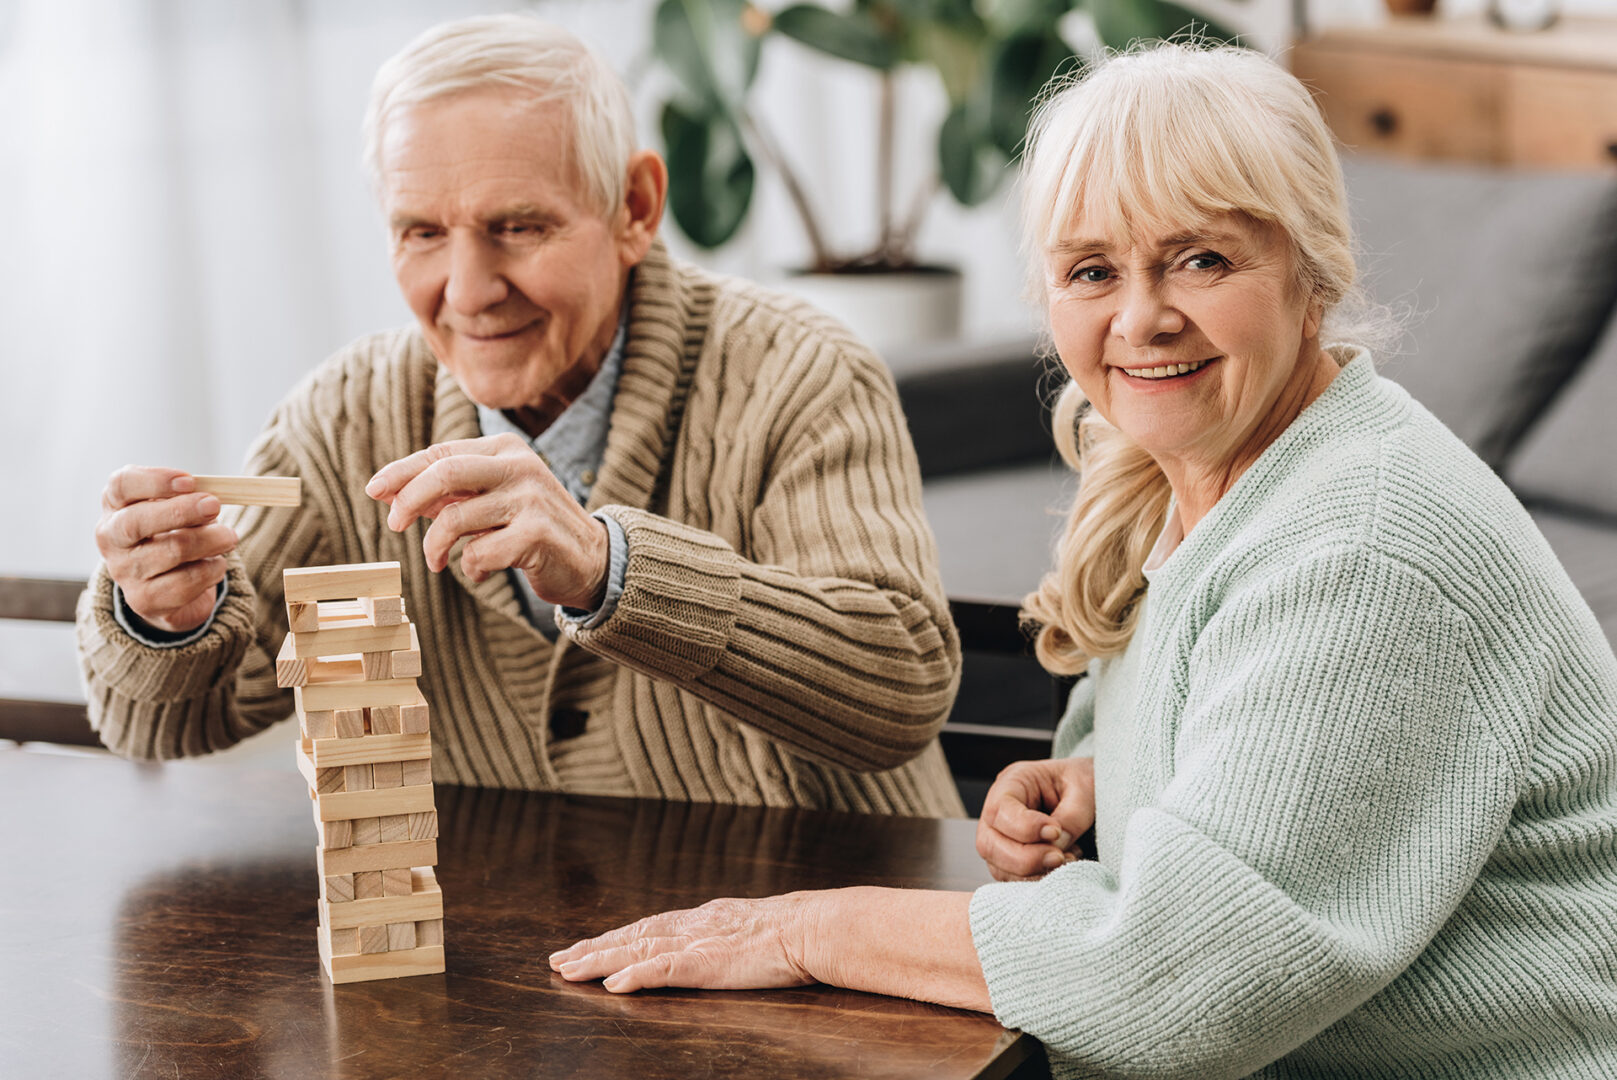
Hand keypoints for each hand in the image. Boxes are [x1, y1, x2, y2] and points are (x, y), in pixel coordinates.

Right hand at [95, 466, 236, 633]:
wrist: (170, 588)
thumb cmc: (174, 535)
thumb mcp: (176, 509)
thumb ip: (188, 498)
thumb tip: (210, 498)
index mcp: (116, 506)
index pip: (121, 485)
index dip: (154, 480)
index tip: (189, 480)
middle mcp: (111, 538)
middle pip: (135, 522)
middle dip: (180, 511)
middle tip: (214, 505)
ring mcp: (124, 571)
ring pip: (170, 551)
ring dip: (209, 541)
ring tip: (229, 537)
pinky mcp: (144, 600)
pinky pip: (185, 582)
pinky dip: (211, 569)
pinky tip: (216, 563)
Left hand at [365, 434, 609, 609]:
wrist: (592, 559)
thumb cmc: (531, 527)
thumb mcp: (492, 500)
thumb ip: (449, 492)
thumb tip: (388, 491)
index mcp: (506, 450)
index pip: (442, 453)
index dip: (402, 471)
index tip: (375, 491)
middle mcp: (520, 467)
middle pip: (445, 473)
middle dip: (408, 500)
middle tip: (394, 525)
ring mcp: (531, 499)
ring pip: (455, 519)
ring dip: (434, 546)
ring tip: (436, 561)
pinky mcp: (537, 535)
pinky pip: (478, 553)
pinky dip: (469, 568)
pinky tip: (479, 570)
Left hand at [548, 894, 818, 993]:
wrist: (812, 928)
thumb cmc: (793, 932)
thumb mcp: (750, 928)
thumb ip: (726, 934)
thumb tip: (719, 943)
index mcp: (703, 920)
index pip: (648, 927)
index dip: (615, 937)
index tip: (586, 945)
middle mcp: (692, 927)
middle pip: (632, 935)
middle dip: (593, 948)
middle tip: (559, 959)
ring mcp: (697, 944)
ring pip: (637, 949)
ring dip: (599, 961)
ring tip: (568, 970)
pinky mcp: (706, 963)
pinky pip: (662, 969)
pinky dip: (634, 974)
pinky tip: (612, 984)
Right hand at [975, 757, 1095, 881]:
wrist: (1097, 790)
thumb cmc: (1085, 782)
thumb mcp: (1085, 788)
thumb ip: (1071, 817)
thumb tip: (1056, 847)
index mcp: (1013, 782)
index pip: (1000, 810)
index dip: (1025, 827)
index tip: (1056, 832)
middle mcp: (999, 811)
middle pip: (989, 844)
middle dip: (1025, 858)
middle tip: (1059, 857)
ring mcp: (1002, 838)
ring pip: (998, 867)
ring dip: (1033, 872)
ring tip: (1067, 860)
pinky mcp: (1012, 860)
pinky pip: (1013, 880)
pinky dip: (1038, 879)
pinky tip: (1062, 866)